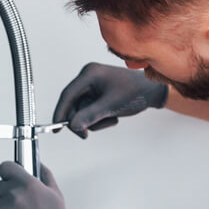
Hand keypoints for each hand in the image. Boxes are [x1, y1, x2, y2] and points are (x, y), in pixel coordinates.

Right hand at [53, 62, 168, 137]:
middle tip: (87, 134)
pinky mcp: (97, 93)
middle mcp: (88, 77)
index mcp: (89, 74)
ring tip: (111, 118)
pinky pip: (90, 110)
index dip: (60, 112)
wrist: (152, 91)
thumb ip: (90, 116)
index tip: (56, 128)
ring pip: (82, 111)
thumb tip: (72, 126)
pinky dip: (99, 117)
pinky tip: (112, 115)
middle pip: (73, 105)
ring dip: (94, 120)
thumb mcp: (111, 106)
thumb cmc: (135, 92)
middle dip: (82, 120)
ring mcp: (92, 85)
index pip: (68, 95)